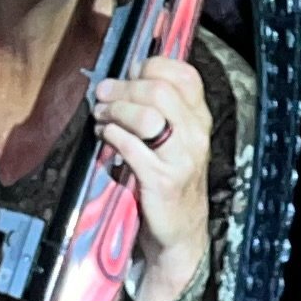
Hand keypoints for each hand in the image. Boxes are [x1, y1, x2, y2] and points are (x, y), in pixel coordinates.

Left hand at [90, 57, 211, 300]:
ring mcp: (181, 158)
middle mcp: (196, 134)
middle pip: (158, 90)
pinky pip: (132, 146)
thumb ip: (161, 110)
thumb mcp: (177, 141)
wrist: (179, 233)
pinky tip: (104, 136)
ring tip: (101, 116)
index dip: (150, 67)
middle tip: (103, 95)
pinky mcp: (162, 180)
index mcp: (200, 118)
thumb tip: (124, 78)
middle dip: (123, 88)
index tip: (129, 75)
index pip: (183, 74)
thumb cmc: (170, 180)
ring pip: (146, 115)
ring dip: (115, 111)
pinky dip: (112, 135)